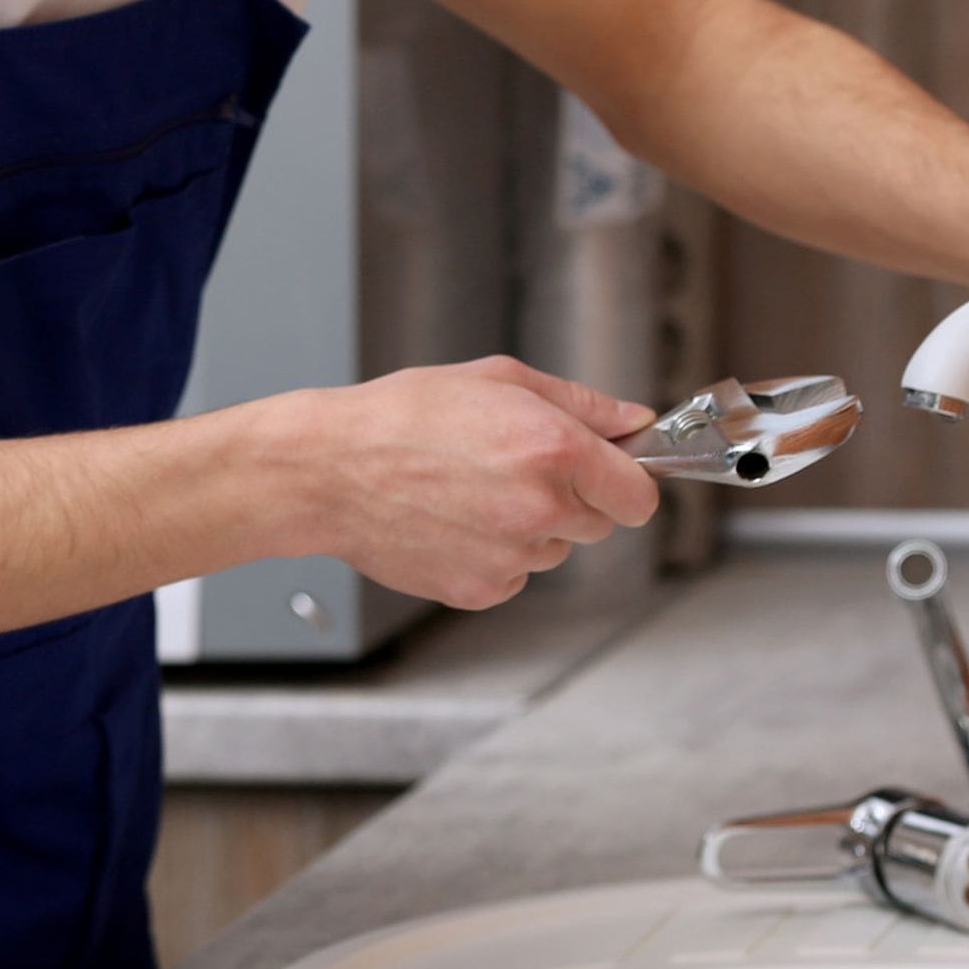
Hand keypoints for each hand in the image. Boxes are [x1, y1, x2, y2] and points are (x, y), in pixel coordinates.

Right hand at [283, 358, 662, 609]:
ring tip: (470, 491)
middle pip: (599, 525)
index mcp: (553, 448)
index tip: (610, 477)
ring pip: (552, 550)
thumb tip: (634, 422)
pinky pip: (513, 576)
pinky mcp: (480, 590)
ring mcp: (511, 556)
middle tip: (513, 468)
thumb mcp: (498, 379)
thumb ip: (581, 403)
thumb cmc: (403, 416)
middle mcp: (540, 506)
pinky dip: (494, 555)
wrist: (329, 470)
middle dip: (572, 499)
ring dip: (529, 526)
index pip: (639, 496)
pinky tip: (453, 520)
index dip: (627, 484)